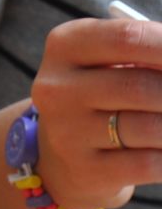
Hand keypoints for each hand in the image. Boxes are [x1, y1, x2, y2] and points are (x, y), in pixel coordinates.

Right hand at [29, 17, 161, 208]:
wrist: (65, 153)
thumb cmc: (105, 95)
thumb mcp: (115, 61)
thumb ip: (150, 56)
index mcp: (66, 45)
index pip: (128, 38)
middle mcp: (57, 87)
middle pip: (142, 86)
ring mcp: (67, 131)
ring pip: (152, 128)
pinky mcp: (86, 169)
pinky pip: (150, 164)